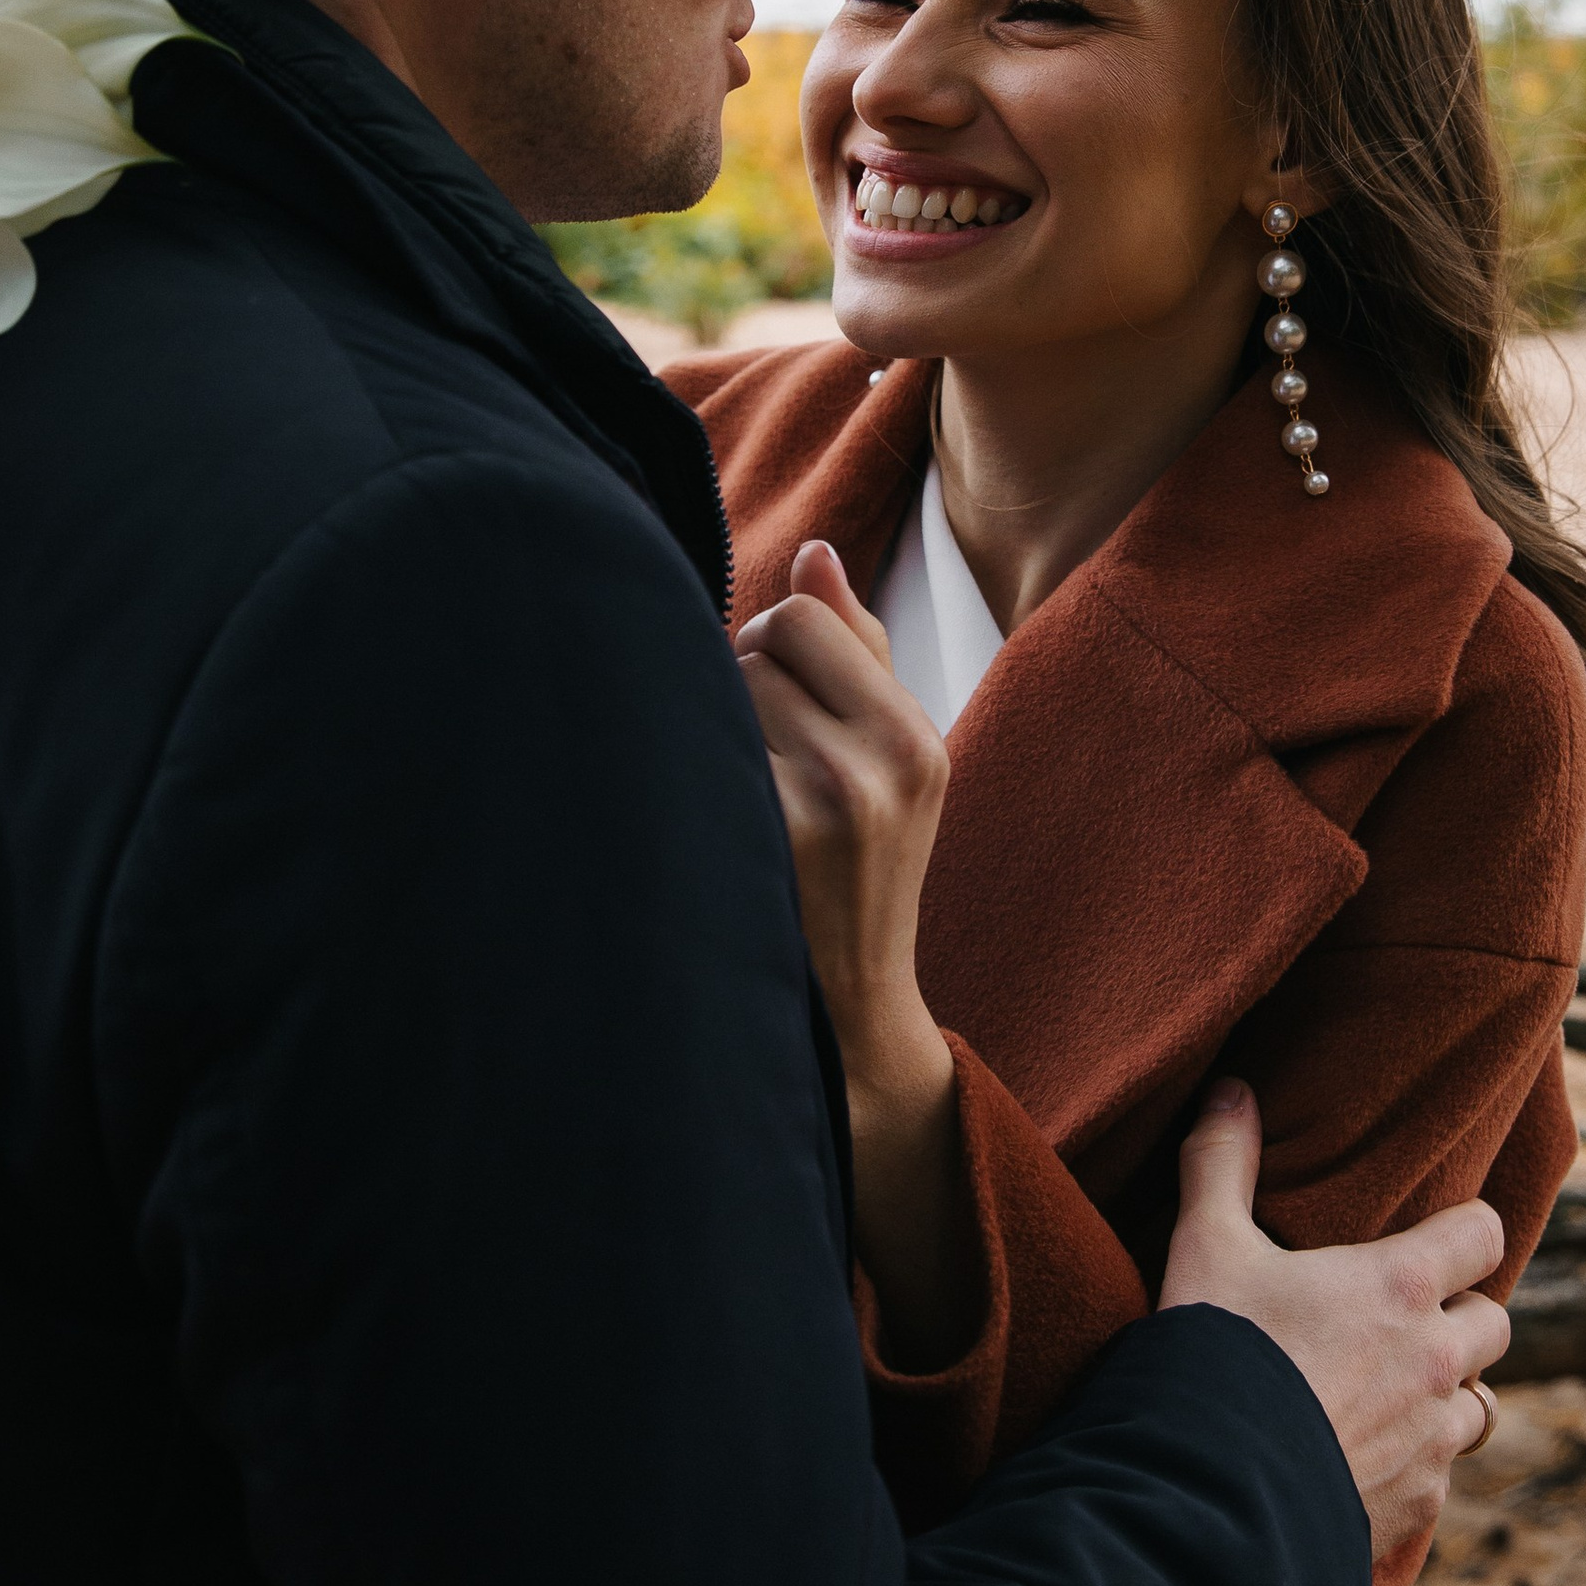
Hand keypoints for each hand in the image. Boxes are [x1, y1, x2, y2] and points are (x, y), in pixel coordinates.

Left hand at [736, 541, 972, 1365]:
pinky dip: (670, 772)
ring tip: (718, 798)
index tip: (763, 712)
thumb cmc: (853, 884)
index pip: (801, 620)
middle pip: (748, 651)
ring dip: (693, 730)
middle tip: (737, 767)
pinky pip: (684, 753)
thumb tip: (813, 555)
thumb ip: (857, 657)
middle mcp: (878, 768)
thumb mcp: (889, 773)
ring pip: (708, 695)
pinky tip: (687, 823)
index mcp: (916, 742)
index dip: (764, 654)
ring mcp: (816, 811)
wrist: (842, 1030)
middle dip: (726, 690)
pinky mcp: (756, 848)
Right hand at [1158, 1083, 1509, 1570]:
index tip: (1434, 1239)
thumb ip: (1221, 1162)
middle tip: (1404, 1323)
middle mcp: (1436, 1360)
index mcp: (1400, 1286)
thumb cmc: (1216, 1354)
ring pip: (1480, 1408)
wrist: (1210, 1492)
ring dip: (1448, 1398)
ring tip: (1393, 1398)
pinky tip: (1365, 1466)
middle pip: (1495, 1322)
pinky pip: (1441, 1480)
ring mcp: (1433, 1440)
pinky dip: (1416, 1470)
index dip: (1464, 1232)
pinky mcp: (1416, 1506)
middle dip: (1460, 1320)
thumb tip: (1230, 1090)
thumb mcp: (1206, 1246)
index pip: (1484, 1234)